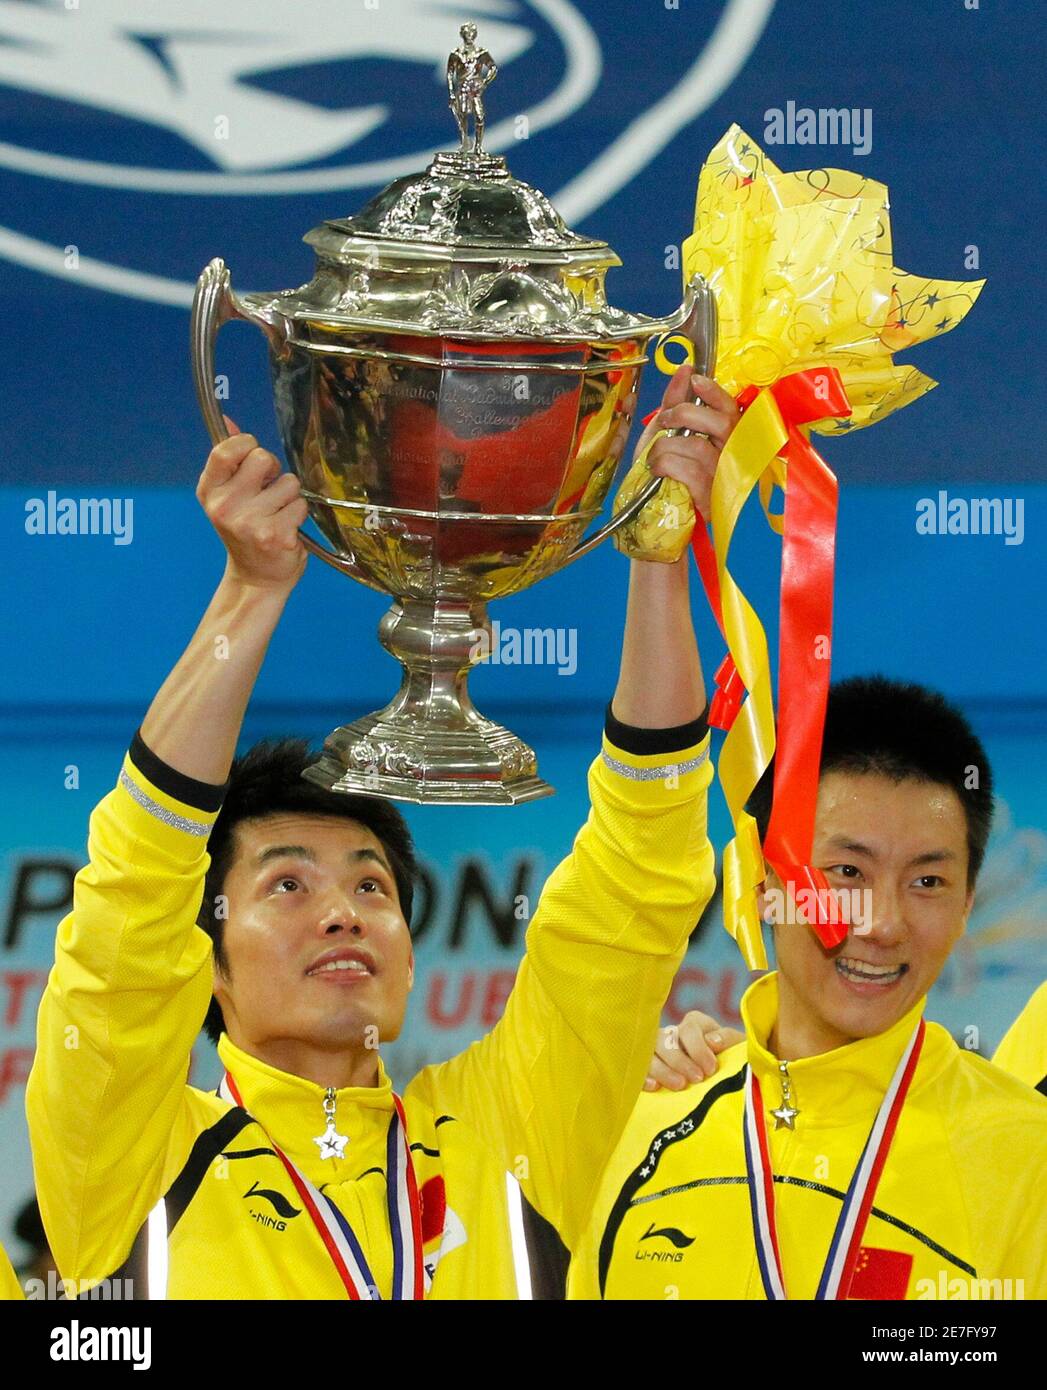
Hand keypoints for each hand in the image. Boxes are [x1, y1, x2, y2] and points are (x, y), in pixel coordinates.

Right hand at [196, 418, 308, 591]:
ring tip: (277, 514)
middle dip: (273, 471)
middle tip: (267, 493)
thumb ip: (230, 459)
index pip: (224, 450)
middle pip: (263, 458)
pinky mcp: (276, 536)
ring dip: (289, 496)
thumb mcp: (229, 495)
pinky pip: (300, 505)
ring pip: (289, 482)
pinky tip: (286, 528)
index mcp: (210, 491)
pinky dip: (299, 514)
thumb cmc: (245, 532)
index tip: (252, 460)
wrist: (256, 577)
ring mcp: (250, 522)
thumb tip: (229, 421)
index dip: (246, 446)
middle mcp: (225, 506)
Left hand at [634, 364, 741, 520]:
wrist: (654, 516)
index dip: (715, 392)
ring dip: (666, 446)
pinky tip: (656, 470)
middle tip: (665, 421)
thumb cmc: (664, 474)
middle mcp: (731, 457)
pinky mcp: (711, 499)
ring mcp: (723, 479)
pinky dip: (665, 465)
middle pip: (722, 423)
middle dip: (686, 414)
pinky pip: (688, 471)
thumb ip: (675, 402)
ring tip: (654, 456)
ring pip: (697, 446)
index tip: (695, 380)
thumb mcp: (665, 433)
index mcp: (724, 439)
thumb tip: (685, 369)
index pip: (731, 409)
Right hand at [643, 1010, 744, 1091]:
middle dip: (680, 1060)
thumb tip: (712, 1041)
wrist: (724, 1082)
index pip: (690, 1028)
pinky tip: (655, 1087)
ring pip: (649, 1052)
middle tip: (696, 1079)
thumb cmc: (731, 1062)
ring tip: (678, 1086)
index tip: (711, 1068)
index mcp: (695, 1024)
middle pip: (666, 1039)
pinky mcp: (646, 1069)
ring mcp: (656, 1051)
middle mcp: (672, 1034)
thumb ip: (728, 1039)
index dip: (698, 1048)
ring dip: (662, 1069)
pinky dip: (643, 1076)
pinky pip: (637, 1068)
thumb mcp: (736, 1047)